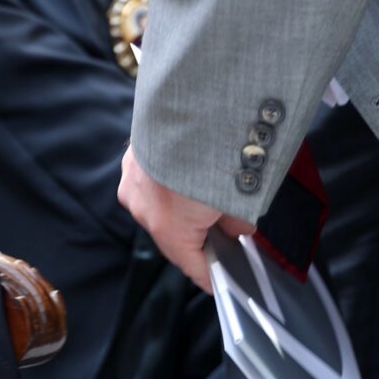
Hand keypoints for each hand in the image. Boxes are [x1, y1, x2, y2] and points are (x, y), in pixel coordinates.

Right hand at [118, 146, 251, 292]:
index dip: (212, 274)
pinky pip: (153, 181)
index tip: (224, 281)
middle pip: (173, 235)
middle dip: (199, 236)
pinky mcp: (133, 155)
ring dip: (183, 208)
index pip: (192, 264)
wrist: (194, 98)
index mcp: (168, 227)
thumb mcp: (244, 195)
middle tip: (228, 232)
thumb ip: (238, 221)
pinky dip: (171, 183)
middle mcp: (142, 207)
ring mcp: (133, 179)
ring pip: (161, 207)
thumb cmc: (219, 151)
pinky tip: (193, 171)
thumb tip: (236, 228)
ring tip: (213, 197)